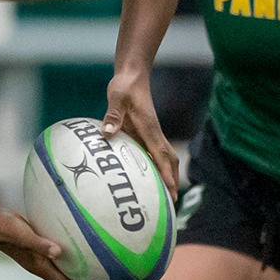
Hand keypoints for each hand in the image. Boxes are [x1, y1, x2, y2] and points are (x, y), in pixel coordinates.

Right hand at [0, 209, 98, 279]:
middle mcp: (40, 265)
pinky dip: (70, 259)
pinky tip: (78, 250)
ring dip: (78, 274)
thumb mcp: (23, 235)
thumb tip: (58, 251)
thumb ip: (39, 243)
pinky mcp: (37, 247)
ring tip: (95, 272)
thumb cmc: (5, 229)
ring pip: (62, 270)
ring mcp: (38, 258)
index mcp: (39, 266)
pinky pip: (58, 257)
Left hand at [100, 69, 178, 192]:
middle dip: (172, 181)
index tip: (171, 190)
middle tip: (172, 204)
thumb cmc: (124, 87)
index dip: (167, 174)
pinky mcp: (145, 134)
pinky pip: (154, 155)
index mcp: (149, 128)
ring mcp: (151, 134)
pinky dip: (157, 169)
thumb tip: (107, 133)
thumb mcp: (116, 98)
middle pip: (170, 161)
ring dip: (168, 177)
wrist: (133, 76)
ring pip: (165, 159)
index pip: (161, 155)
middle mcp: (154, 134)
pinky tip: (150, 180)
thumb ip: (113, 115)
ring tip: (166, 198)